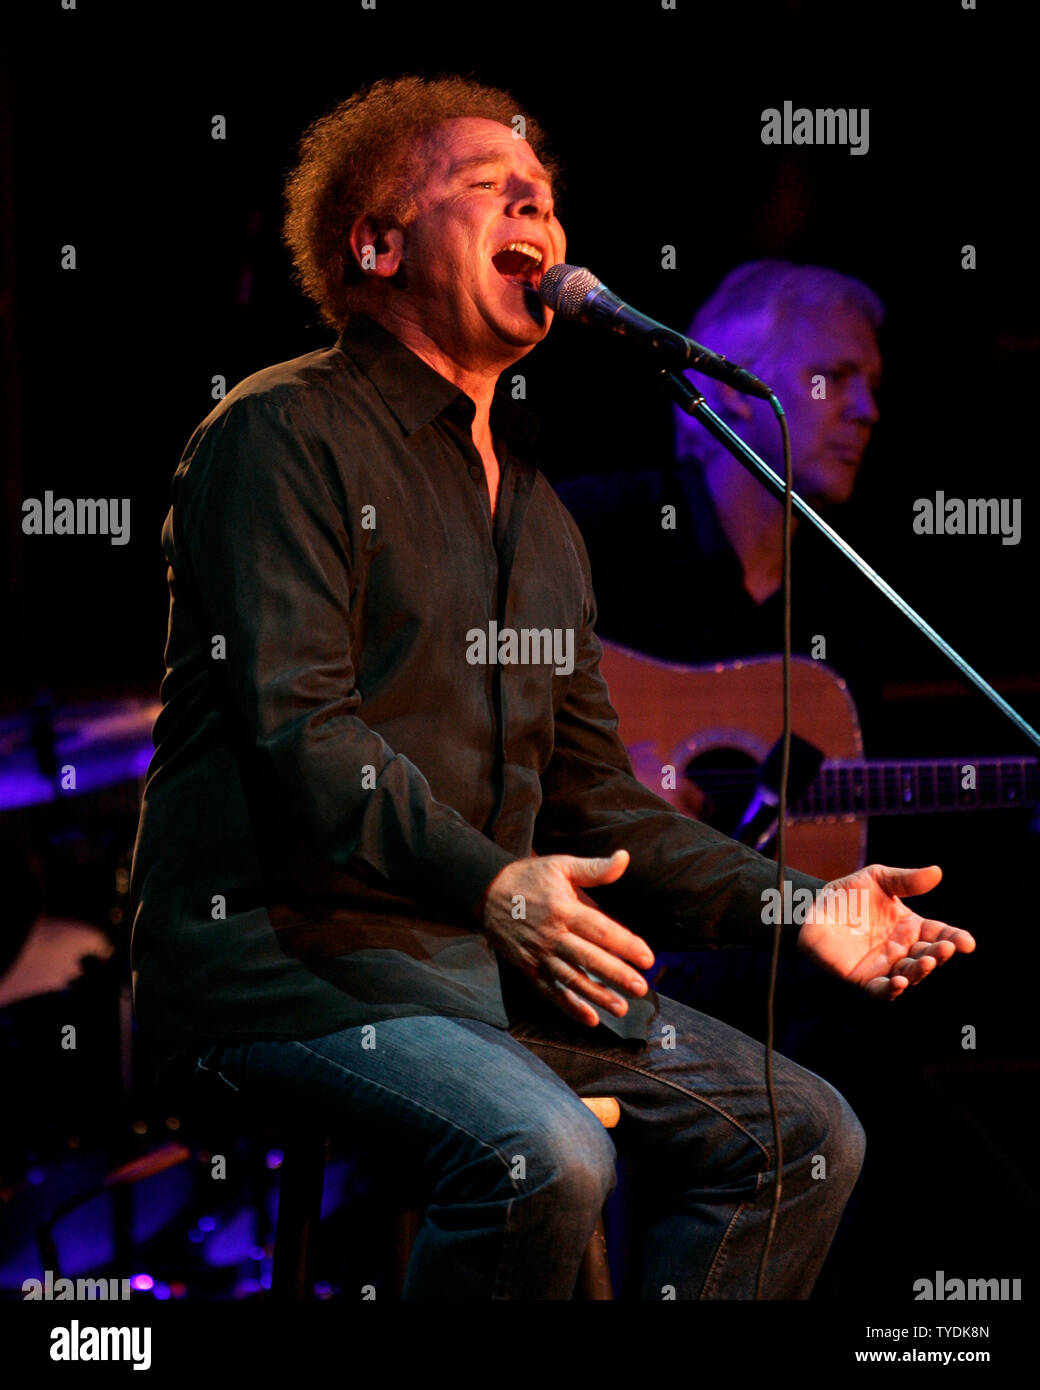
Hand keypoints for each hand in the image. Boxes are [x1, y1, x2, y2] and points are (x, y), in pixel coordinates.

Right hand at [480, 849, 654, 1025]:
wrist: (485, 892)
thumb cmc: (529, 877)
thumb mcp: (561, 865)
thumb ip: (594, 868)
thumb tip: (624, 858)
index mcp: (563, 908)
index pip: (600, 930)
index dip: (626, 945)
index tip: (648, 959)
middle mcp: (551, 935)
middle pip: (588, 958)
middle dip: (617, 975)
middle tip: (641, 987)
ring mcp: (538, 955)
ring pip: (571, 979)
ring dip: (596, 996)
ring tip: (621, 1008)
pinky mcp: (527, 968)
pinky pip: (550, 991)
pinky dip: (569, 1007)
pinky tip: (590, 1019)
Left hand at [797, 863, 974, 999]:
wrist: (811, 907)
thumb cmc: (847, 893)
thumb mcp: (878, 879)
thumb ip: (906, 880)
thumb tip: (937, 872)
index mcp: (910, 926)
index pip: (940, 934)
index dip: (955, 939)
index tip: (967, 942)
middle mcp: (902, 949)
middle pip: (929, 956)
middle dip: (940, 954)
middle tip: (945, 947)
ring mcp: (885, 965)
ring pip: (910, 974)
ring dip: (921, 971)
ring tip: (927, 961)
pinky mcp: (864, 978)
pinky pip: (883, 990)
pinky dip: (893, 989)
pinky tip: (899, 982)